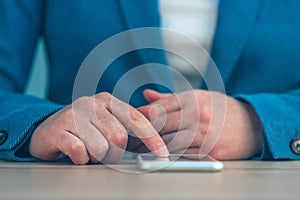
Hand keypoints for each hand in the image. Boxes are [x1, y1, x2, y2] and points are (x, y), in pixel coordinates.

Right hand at [29, 92, 168, 164]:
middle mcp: (92, 104)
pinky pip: (80, 152)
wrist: (47, 129)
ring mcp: (74, 115)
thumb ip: (130, 120)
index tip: (162, 154)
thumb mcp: (108, 120)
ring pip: (100, 147)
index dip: (152, 138)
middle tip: (105, 154)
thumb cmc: (83, 127)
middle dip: (115, 154)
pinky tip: (76, 154)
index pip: (136, 119)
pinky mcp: (58, 130)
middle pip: (119, 138)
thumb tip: (156, 116)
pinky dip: (81, 160)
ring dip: (97, 158)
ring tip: (89, 152)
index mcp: (108, 101)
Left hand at [135, 89, 261, 159]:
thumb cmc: (223, 110)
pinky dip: (169, 155)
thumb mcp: (199, 97)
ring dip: (153, 146)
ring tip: (140, 148)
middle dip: (143, 132)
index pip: (159, 107)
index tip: (133, 121)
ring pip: (168, 142)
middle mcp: (198, 115)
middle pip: (160, 125)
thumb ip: (170, 98)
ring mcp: (203, 134)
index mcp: (193, 99)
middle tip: (131, 137)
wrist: (253, 125)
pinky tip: (161, 154)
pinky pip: (181, 155)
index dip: (143, 115)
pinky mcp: (208, 152)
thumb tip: (146, 96)